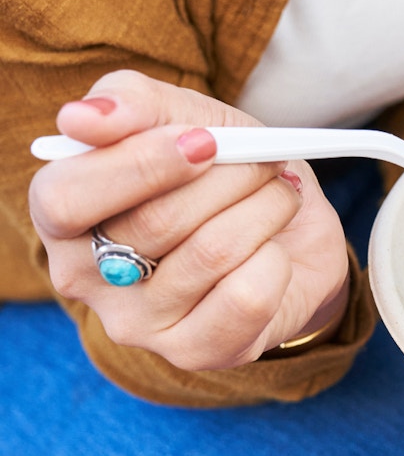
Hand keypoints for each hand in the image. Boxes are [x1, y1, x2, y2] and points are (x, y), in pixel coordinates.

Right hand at [28, 70, 349, 369]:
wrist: (290, 237)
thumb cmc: (221, 175)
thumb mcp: (186, 117)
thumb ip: (134, 103)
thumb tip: (81, 118)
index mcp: (62, 214)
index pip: (65, 198)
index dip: (141, 165)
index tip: (204, 141)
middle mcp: (84, 277)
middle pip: (153, 223)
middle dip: (230, 177)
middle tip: (263, 162)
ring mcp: (138, 325)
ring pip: (212, 254)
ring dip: (266, 208)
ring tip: (279, 195)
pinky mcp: (195, 352)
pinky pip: (247, 297)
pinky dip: (277, 259)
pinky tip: (274, 251)